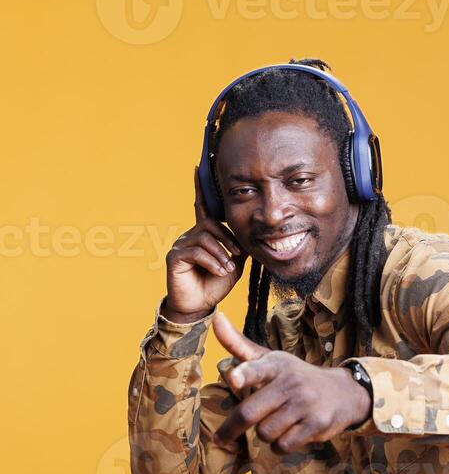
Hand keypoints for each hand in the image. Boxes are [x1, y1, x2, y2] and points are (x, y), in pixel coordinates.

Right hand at [163, 167, 247, 322]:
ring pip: (204, 238)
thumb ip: (239, 247)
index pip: (202, 206)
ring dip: (220, 254)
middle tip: (237, 255)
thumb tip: (249, 236)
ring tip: (226, 268)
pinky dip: (211, 261)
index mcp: (204, 234)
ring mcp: (180, 245)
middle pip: (210, 224)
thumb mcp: (234, 263)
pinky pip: (196, 251)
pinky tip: (218, 271)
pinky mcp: (174, 256)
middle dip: (227, 239)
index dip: (200, 188)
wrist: (200, 305)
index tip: (198, 167)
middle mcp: (190, 235)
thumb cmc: (215, 284)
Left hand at [212, 313, 371, 452]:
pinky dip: (279, 446)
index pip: (258, 367)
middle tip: (221, 438)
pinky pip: (284, 445)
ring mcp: (306, 403)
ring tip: (273, 425)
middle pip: (250, 413)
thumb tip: (216, 319)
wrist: (343, 392)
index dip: (244, 374)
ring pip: (265, 433)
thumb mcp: (270, 359)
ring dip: (264, 435)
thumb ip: (239, 345)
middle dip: (231, 429)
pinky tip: (287, 434)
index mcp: (276, 364)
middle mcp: (291, 381)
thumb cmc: (295, 377)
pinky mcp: (317, 424)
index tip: (233, 379)